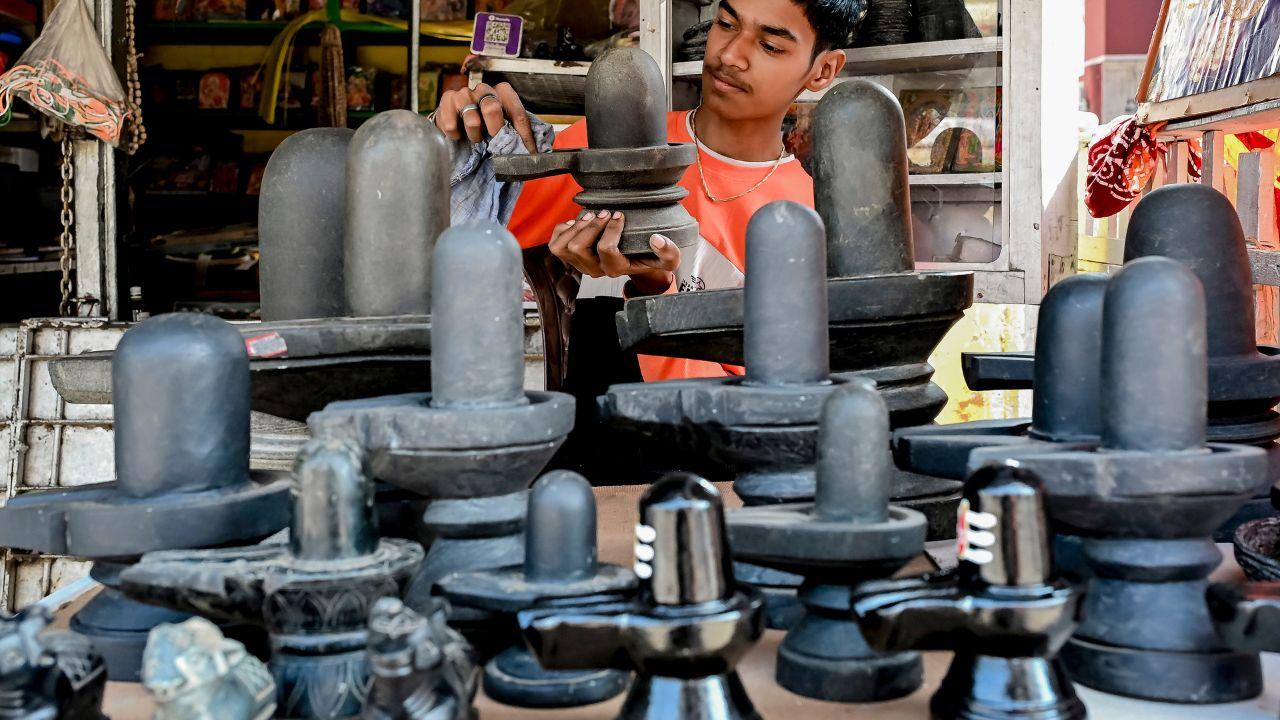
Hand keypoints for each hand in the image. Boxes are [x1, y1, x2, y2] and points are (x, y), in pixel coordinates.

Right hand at [433, 81, 536, 152]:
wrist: (456, 120)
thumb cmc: (484, 124)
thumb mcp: (504, 127)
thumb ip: (518, 135)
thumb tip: (534, 155)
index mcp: (503, 92)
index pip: (517, 113)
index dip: (523, 135)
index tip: (526, 152)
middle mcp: (483, 89)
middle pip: (492, 108)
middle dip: (495, 131)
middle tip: (494, 142)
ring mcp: (464, 93)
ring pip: (472, 118)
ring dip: (474, 135)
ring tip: (476, 138)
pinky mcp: (447, 101)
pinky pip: (450, 123)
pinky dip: (455, 134)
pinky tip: (458, 134)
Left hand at [549, 210, 680, 295]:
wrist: (637, 262)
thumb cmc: (651, 257)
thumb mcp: (668, 259)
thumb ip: (669, 252)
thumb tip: (656, 239)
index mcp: (617, 268)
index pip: (606, 249)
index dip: (611, 229)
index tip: (620, 215)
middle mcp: (596, 269)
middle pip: (578, 248)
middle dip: (590, 226)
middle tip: (604, 213)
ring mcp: (581, 264)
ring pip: (564, 247)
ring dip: (575, 227)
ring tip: (591, 215)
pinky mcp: (571, 257)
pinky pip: (556, 244)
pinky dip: (564, 229)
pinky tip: (579, 222)